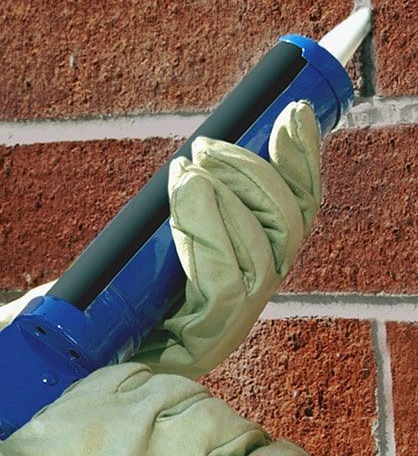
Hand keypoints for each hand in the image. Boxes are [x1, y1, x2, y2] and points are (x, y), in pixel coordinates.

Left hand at [0, 363, 311, 455]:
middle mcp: (161, 455)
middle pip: (230, 425)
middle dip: (241, 435)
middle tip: (239, 446)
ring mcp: (126, 419)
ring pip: (191, 392)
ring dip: (192, 409)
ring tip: (180, 429)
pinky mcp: (92, 397)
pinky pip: (138, 374)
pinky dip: (145, 386)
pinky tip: (141, 403)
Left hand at [133, 100, 320, 378]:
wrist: (75, 344)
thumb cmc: (117, 274)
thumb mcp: (164, 217)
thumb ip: (199, 188)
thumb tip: (212, 141)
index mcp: (258, 251)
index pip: (302, 205)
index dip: (304, 159)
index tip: (294, 111)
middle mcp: (258, 286)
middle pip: (291, 226)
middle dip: (254, 174)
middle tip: (205, 147)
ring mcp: (234, 320)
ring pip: (263, 254)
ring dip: (228, 202)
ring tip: (185, 172)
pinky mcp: (204, 343)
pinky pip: (226, 284)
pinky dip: (211, 234)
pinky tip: (187, 201)